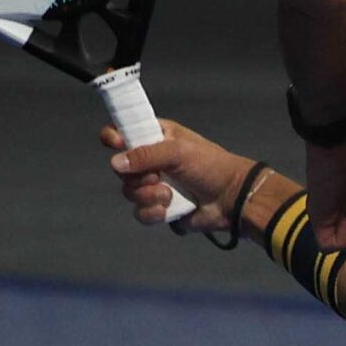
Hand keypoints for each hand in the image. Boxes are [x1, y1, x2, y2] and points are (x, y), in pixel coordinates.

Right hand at [101, 119, 250, 237]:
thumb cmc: (211, 166)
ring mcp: (153, 186)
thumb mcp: (179, 152)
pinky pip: (140, 213)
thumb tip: (115, 162)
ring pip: (129, 192)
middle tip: (157, 176)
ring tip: (169, 194)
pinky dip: (152, 212)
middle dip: (137, 176)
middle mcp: (151, 161)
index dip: (114, 137)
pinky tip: (168, 208)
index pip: (123, 132)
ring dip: (147, 195)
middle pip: (121, 168)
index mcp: (155, 138)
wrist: (230, 199)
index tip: (117, 143)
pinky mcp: (159, 208)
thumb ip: (146, 154)